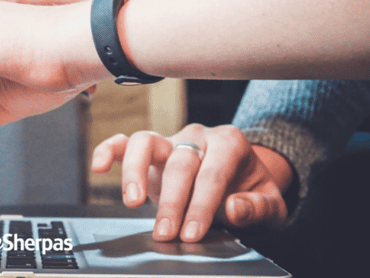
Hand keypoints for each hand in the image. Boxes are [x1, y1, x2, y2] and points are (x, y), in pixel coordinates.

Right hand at [91, 124, 290, 241]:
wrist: (243, 178)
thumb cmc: (252, 190)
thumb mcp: (271, 204)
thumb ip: (257, 207)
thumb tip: (233, 207)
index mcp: (229, 143)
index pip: (212, 173)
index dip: (201, 205)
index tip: (193, 233)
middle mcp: (197, 136)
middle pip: (180, 162)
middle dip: (172, 201)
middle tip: (166, 232)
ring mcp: (171, 140)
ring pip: (146, 142)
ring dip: (135, 172)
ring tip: (132, 202)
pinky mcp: (150, 150)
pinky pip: (125, 142)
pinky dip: (109, 150)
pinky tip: (99, 167)